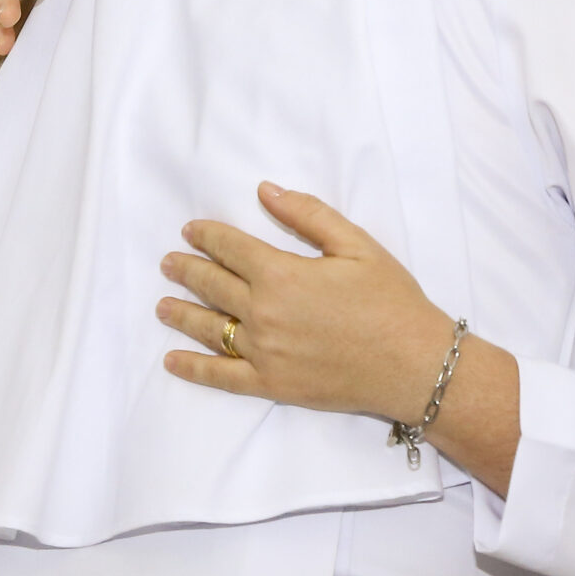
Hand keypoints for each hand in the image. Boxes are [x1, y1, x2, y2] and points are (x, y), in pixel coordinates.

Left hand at [158, 185, 461, 424]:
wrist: (412, 363)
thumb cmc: (390, 300)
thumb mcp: (357, 245)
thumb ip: (308, 216)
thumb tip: (265, 191)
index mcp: (281, 273)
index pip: (230, 248)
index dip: (207, 236)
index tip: (190, 231)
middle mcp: (262, 312)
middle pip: (212, 285)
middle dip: (187, 270)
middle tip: (168, 263)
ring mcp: (263, 351)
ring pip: (208, 328)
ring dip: (180, 313)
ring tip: (162, 305)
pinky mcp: (271, 384)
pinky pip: (220, 376)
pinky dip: (192, 368)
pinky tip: (172, 360)